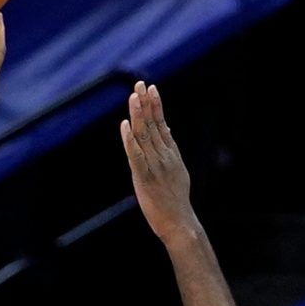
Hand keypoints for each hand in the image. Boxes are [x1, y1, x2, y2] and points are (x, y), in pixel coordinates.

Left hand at [118, 82, 199, 244]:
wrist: (179, 222)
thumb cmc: (175, 198)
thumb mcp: (177, 169)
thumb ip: (170, 148)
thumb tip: (166, 129)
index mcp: (171, 153)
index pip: (162, 123)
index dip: (155, 105)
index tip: (150, 88)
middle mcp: (164, 155)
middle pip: (153, 125)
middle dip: (146, 103)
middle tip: (139, 84)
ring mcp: (155, 166)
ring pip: (144, 135)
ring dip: (138, 115)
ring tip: (133, 97)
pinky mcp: (144, 177)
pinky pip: (135, 155)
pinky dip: (129, 140)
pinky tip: (125, 126)